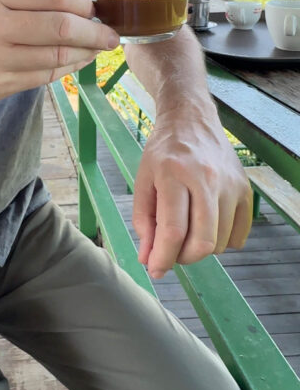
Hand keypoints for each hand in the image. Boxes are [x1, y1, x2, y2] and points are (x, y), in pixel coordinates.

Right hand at [0, 0, 118, 107]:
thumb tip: (79, 0)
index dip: (81, 1)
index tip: (94, 7)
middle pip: (60, 27)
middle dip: (94, 31)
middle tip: (111, 34)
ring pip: (56, 56)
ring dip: (85, 53)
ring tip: (98, 48)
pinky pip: (44, 76)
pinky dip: (67, 68)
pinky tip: (77, 61)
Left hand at [132, 105, 252, 277]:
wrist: (192, 120)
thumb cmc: (163, 152)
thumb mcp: (143, 181)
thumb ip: (144, 222)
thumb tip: (149, 259)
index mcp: (174, 174)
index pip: (173, 229)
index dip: (163, 258)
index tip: (156, 270)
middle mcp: (206, 178)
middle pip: (202, 241)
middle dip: (183, 258)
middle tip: (171, 253)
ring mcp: (230, 184)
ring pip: (219, 242)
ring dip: (200, 249)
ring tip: (187, 233)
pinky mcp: (245, 189)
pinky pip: (238, 235)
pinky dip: (221, 242)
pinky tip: (207, 227)